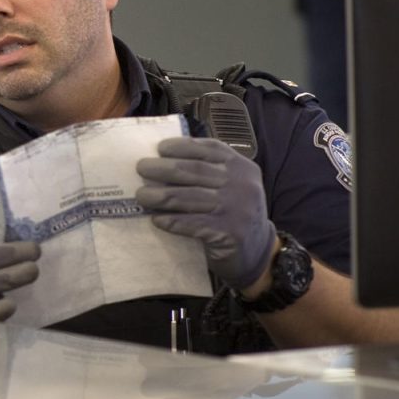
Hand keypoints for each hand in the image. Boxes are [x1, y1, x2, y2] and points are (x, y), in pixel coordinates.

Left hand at [135, 136, 275, 289]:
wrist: (257, 253)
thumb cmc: (233, 213)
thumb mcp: (229, 186)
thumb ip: (208, 171)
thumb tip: (163, 158)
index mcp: (242, 167)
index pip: (210, 149)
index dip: (182, 146)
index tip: (160, 148)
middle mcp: (243, 184)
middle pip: (195, 171)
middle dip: (163, 168)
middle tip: (141, 168)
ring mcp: (237, 208)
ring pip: (189, 197)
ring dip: (160, 196)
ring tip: (141, 196)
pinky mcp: (229, 232)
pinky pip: (192, 223)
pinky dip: (171, 220)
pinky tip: (156, 219)